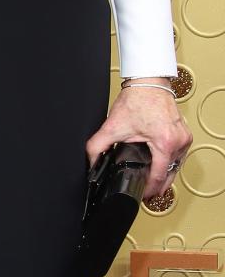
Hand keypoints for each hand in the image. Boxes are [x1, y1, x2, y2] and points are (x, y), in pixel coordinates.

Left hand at [86, 79, 191, 199]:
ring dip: (165, 174)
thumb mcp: (114, 125)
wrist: (148, 81)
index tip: (143, 195)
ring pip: (176, 165)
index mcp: (164, 143)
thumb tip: (91, 160)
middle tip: (147, 193)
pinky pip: (179, 155)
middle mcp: (178, 142)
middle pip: (170, 174)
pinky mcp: (184, 133)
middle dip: (158, 186)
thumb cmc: (137, 99)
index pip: (158, 176)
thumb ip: (98, 145)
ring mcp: (184, 138)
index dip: (149, 188)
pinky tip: (160, 165)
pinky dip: (169, 162)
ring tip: (153, 181)